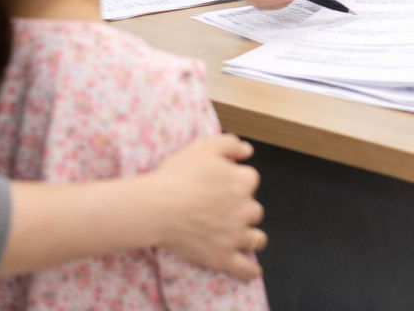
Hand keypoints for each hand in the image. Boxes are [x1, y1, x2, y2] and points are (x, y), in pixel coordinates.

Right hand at [153, 134, 266, 278]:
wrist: (158, 206)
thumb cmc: (179, 174)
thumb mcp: (205, 146)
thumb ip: (231, 144)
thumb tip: (248, 151)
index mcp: (243, 181)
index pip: (250, 179)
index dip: (236, 179)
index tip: (223, 182)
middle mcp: (246, 208)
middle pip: (254, 209)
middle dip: (243, 207)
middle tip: (223, 207)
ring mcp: (235, 235)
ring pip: (256, 237)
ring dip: (250, 235)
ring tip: (239, 234)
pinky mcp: (223, 256)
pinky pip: (244, 267)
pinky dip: (250, 269)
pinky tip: (253, 270)